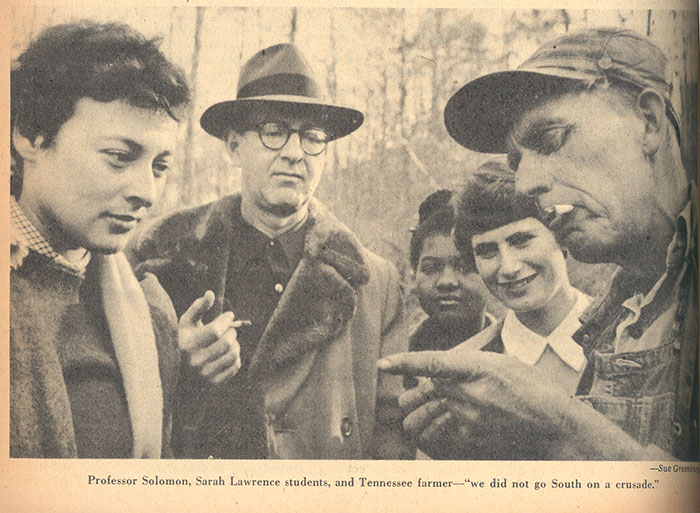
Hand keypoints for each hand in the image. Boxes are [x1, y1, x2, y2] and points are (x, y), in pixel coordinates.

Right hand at [179, 291, 243, 384]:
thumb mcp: (187, 323)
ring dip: (236, 342)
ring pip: (233, 353)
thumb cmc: (187, 340)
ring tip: (230, 340)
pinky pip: (236, 365)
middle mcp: (195, 362)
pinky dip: (236, 356)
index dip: (226, 320)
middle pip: (226, 341)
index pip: (215, 331)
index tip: (229, 315)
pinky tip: (229, 352)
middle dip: (232, 330)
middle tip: (230, 328)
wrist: (182, 372)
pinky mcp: (215, 383)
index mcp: (187, 346)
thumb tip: (210, 293)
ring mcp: (205, 375)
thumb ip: (198, 307)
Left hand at [379, 349, 581, 458]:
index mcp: (477, 367)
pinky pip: (444, 428)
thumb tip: (438, 372)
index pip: (433, 364)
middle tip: (439, 388)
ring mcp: (468, 418)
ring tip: (452, 404)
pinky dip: (450, 422)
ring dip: (432, 407)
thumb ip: (465, 364)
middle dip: (425, 389)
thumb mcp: (499, 361)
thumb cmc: (530, 386)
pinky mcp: (470, 437)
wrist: (553, 423)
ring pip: (431, 411)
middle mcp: (469, 393)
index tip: (383, 364)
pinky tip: (471, 418)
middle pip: (425, 390)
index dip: (405, 363)